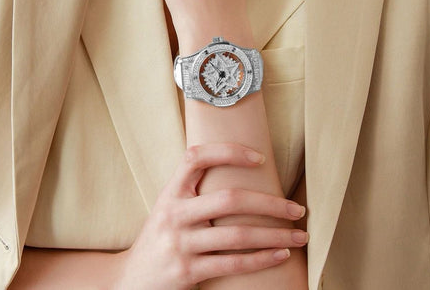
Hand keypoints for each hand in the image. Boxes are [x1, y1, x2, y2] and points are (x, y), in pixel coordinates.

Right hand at [114, 142, 307, 289]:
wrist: (130, 279)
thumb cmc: (161, 236)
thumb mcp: (169, 206)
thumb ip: (194, 189)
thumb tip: (239, 170)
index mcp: (171, 192)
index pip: (196, 157)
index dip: (228, 151)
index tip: (260, 157)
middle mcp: (174, 214)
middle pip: (229, 200)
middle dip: (270, 203)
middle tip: (296, 208)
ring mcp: (180, 244)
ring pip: (237, 236)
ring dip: (275, 235)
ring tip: (299, 234)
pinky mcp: (187, 272)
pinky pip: (233, 264)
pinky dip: (262, 259)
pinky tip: (281, 254)